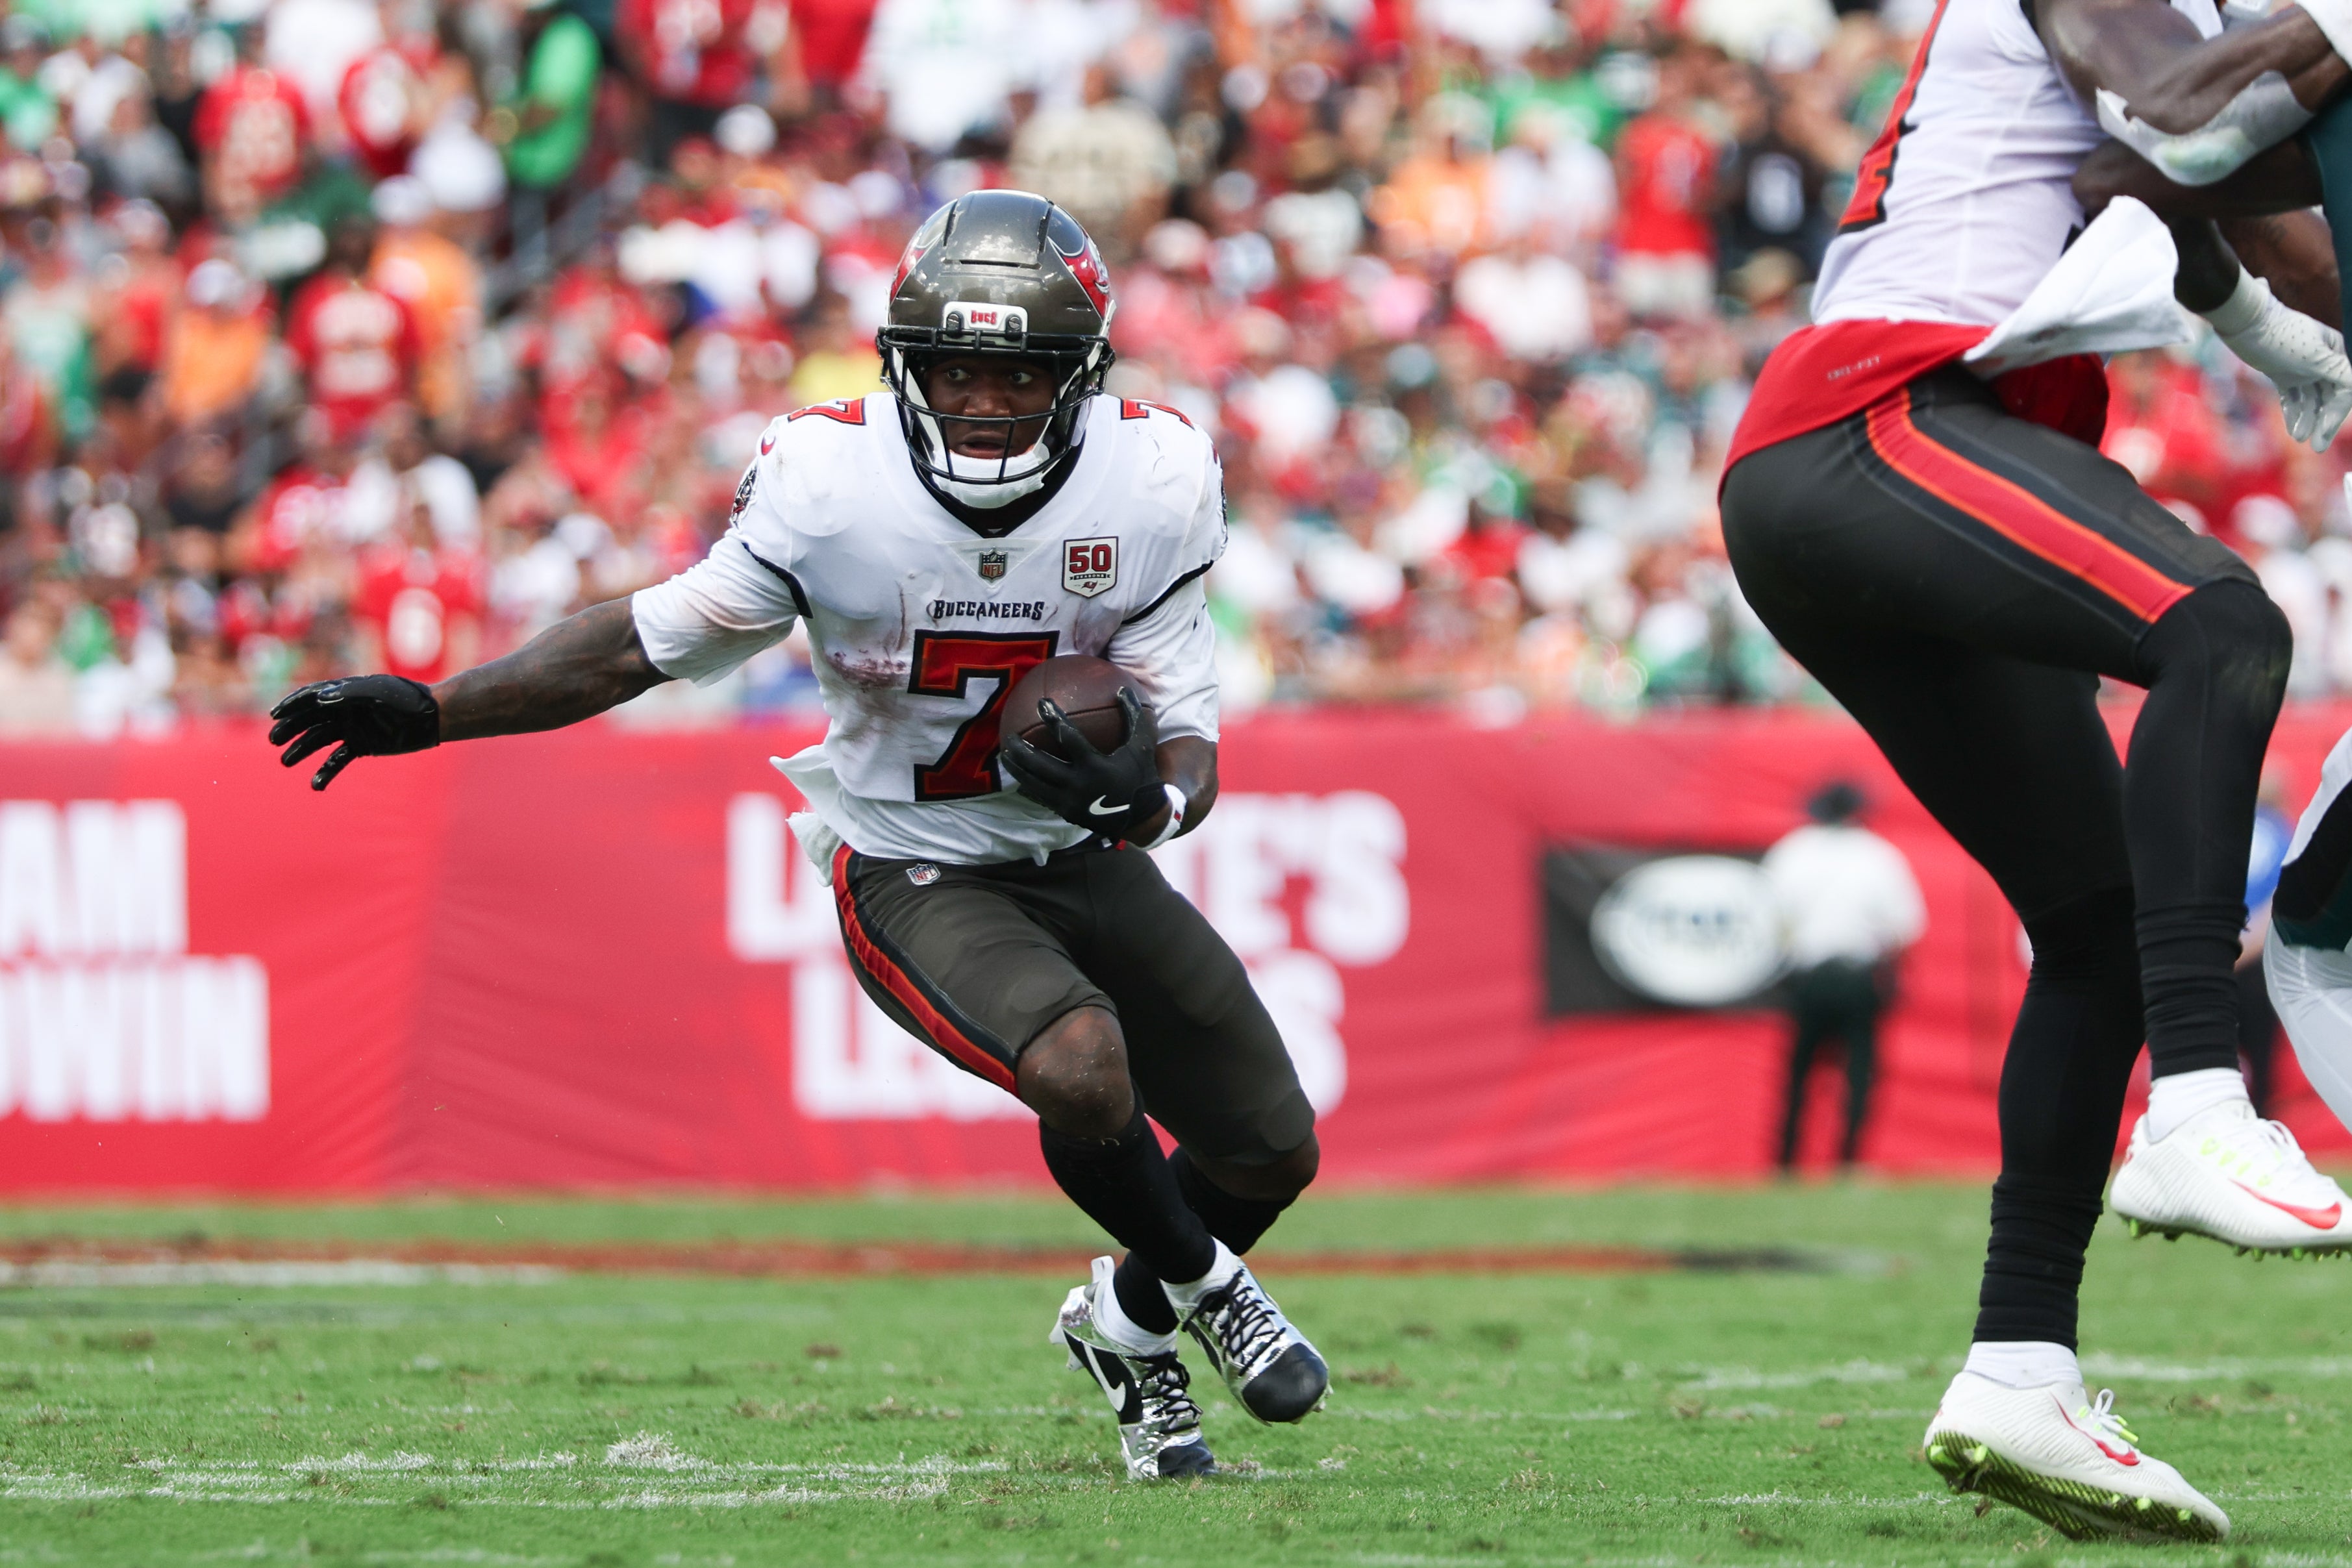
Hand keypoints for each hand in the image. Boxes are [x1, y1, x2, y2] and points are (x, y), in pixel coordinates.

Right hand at [268, 674, 439, 790]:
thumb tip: (319, 699)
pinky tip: (315, 785)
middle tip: (274, 740)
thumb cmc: (405, 698)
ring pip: (318, 740)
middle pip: (309, 719)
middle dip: (290, 728)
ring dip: (301, 750)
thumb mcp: (378, 691)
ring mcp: (351, 728)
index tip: (275, 715)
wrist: (430, 718)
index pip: (311, 697)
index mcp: (344, 692)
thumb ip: (349, 693)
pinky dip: (326, 772)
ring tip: (285, 761)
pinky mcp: (361, 746)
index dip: (291, 704)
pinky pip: (338, 760)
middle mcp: (343, 710)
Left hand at [999, 687, 1166, 839]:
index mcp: (1096, 766)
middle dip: (1022, 750)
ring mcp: (1070, 801)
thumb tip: (1123, 688)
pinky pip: (1041, 797)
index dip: (1054, 719)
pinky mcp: (1066, 812)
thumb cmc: (1141, 775)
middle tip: (1010, 736)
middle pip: (1041, 765)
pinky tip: (1017, 777)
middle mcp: (1079, 785)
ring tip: (1005, 754)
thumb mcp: (1142, 745)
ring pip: (1035, 783)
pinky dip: (1028, 786)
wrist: (1142, 817)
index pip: (1069, 738)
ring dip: (1017, 769)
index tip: (1042, 703)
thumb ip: (1134, 717)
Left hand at [2209, 274, 2351, 449]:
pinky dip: (2293, 411)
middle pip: (2328, 397)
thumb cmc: (2284, 337)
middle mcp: (2323, 360)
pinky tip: (2293, 429)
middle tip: (2316, 447)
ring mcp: (2303, 367)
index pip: (2343, 390)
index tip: (2322, 433)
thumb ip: (2340, 373)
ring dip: (2306, 419)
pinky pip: (2292, 396)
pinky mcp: (2284, 372)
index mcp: (2336, 353)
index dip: (2335, 414)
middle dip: (2322, 422)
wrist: (2248, 323)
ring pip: (2310, 398)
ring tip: (2299, 439)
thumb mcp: (2316, 358)